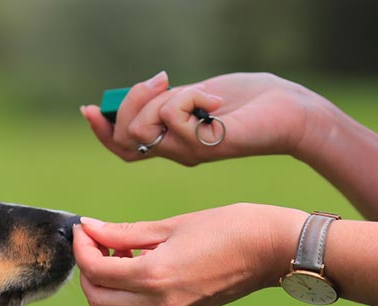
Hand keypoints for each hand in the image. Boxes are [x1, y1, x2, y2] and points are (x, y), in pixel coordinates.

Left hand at [73, 204, 307, 305]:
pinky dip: (124, 292)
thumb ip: (125, 232)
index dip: (82, 247)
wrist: (275, 250)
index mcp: (155, 277)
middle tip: (96, 241)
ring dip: (104, 283)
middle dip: (87, 270)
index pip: (95, 271)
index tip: (84, 227)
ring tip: (119, 251)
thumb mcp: (172, 225)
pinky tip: (137, 264)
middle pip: (97, 299)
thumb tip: (90, 228)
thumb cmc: (230, 227)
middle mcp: (158, 304)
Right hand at [81, 72, 321, 165]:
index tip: (89, 108)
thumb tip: (141, 92)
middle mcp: (174, 152)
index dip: (101, 130)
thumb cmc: (247, 102)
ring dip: (161, 100)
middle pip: (125, 136)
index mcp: (169, 141)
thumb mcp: (196, 95)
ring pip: (142, 128)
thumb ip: (167, 100)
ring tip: (194, 92)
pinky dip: (191, 96)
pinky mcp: (203, 146)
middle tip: (162, 81)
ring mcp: (188, 152)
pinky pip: (173, 116)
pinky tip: (216, 101)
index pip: (121, 146)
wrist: (289, 112)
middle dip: (131, 101)